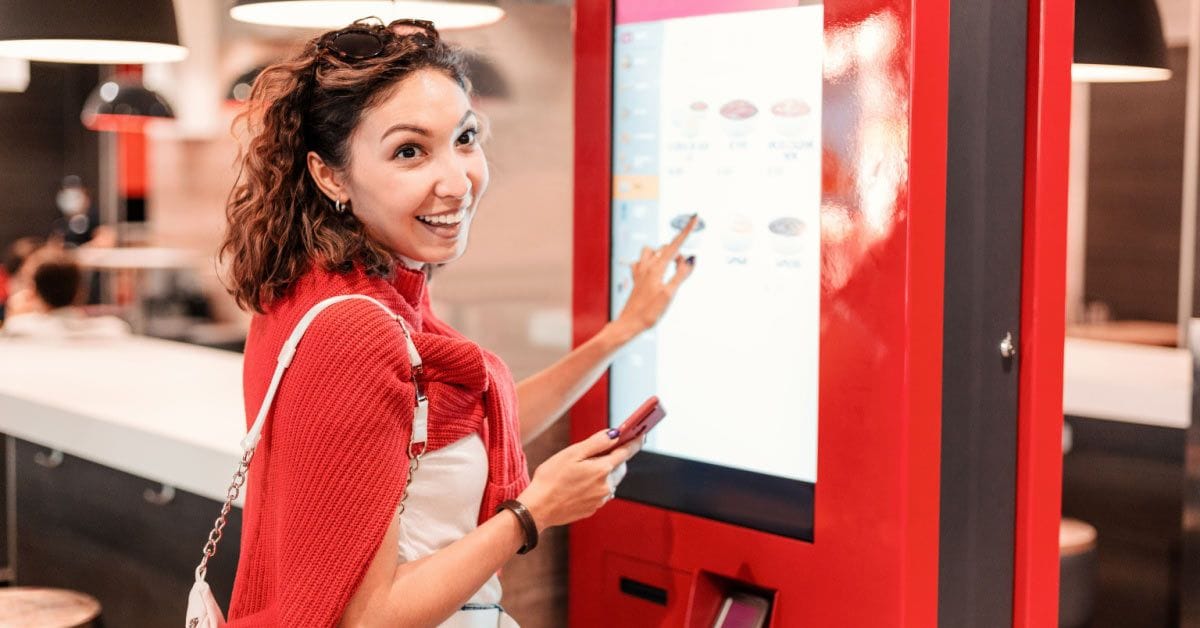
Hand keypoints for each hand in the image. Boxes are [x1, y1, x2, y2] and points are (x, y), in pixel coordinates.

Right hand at [517, 429, 643, 531]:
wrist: (538, 508)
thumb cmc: (551, 478)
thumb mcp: (572, 453)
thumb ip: (596, 442)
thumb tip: (615, 434)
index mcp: (602, 469)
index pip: (625, 452)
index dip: (634, 441)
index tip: (641, 434)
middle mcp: (606, 486)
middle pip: (619, 467)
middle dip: (615, 457)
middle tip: (600, 451)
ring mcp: (601, 499)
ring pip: (611, 481)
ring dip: (605, 472)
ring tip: (583, 469)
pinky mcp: (593, 509)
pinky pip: (601, 493)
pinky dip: (596, 485)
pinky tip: (579, 484)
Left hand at [612, 214, 699, 339]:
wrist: (629, 324)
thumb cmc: (649, 312)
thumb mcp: (669, 294)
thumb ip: (681, 274)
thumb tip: (690, 258)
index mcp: (656, 268)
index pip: (675, 245)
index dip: (686, 230)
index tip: (695, 217)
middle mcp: (647, 266)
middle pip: (666, 248)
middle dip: (678, 252)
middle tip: (684, 268)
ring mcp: (640, 272)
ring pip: (652, 252)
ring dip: (662, 254)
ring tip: (669, 268)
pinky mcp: (636, 279)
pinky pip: (642, 262)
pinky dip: (650, 262)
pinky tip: (652, 271)